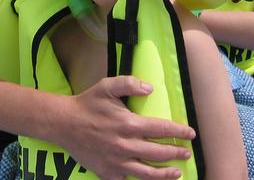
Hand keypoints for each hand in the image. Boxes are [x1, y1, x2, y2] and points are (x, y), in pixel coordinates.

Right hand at [57, 76, 194, 179]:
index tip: (190, 133)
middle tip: (187, 152)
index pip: (161, 129)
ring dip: (166, 174)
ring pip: (148, 173)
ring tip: (177, 172)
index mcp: (128, 124)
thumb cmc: (87, 104)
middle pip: (159, 153)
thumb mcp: (106, 86)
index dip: (179, 132)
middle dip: (177, 153)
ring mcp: (117, 162)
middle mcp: (125, 146)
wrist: (63, 124)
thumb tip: (150, 88)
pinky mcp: (108, 173)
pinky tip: (149, 178)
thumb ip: (129, 83)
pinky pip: (129, 179)